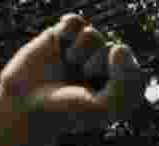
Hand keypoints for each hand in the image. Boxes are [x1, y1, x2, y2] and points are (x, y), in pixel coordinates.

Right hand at [0, 14, 144, 138]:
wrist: (26, 105)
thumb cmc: (67, 111)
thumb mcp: (106, 107)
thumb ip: (126, 83)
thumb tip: (118, 47)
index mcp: (117, 84)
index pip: (132, 66)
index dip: (120, 74)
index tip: (104, 90)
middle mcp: (101, 64)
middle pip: (113, 47)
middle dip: (96, 64)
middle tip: (81, 80)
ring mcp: (81, 49)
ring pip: (93, 34)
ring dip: (80, 51)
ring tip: (69, 65)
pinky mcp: (60, 37)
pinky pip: (74, 20)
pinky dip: (67, 32)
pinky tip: (60, 46)